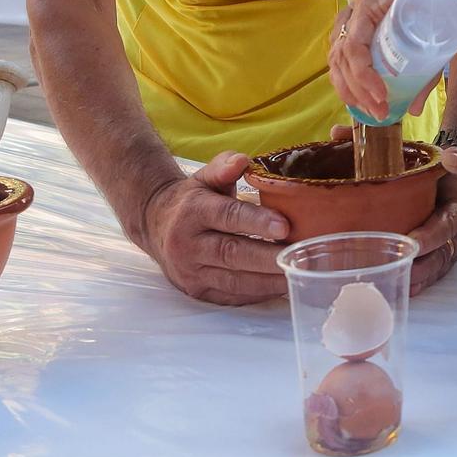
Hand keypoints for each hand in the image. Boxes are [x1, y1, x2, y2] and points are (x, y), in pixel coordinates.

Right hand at [135, 152, 291, 304]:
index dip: (257, 222)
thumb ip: (224, 167)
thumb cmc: (192, 200)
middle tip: (300, 255)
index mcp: (192, 212)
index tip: (285, 226)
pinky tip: (280, 285)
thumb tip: (242, 160)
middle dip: (268, 257)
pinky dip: (258, 293)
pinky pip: (231, 296)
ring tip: (297, 272)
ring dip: (268, 280)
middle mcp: (188, 244)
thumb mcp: (205, 177)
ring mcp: (191, 272)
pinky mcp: (197, 291)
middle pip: (232, 253)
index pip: (227, 216)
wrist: (156, 225)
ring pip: (233, 281)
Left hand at [324, 125, 456, 294]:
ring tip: (405, 272)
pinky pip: (438, 272)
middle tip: (412, 242)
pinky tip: (406, 286)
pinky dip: (423, 281)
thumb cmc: (418, 175)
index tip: (449, 157)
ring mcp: (454, 236)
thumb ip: (374, 143)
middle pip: (450, 222)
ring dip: (426, 266)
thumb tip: (336, 133)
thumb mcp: (406, 155)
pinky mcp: (445, 256)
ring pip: (444, 253)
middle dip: (432, 235)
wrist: (443, 190)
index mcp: (450, 178)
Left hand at [330, 0, 456, 119]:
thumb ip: (421, 75)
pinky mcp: (369, 3)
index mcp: (366, 22)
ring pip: (341, 55)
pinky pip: (354, 44)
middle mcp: (357, 13)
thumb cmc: (453, 4)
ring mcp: (360, 6)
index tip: (372, 112)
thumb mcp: (434, 48)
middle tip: (376, 114)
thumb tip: (414, 109)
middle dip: (353, 94)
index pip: (344, 62)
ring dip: (357, 87)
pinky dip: (362, 72)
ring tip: (378, 106)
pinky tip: (378, 90)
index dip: (352, 91)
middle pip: (338, 61)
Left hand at [409, 148, 456, 294]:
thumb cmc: (444, 174)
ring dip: (422, 275)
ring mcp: (451, 245)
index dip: (432, 232)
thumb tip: (452, 157)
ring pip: (439, 264)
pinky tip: (406, 290)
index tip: (413, 241)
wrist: (453, 184)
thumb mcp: (450, 162)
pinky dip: (421, 283)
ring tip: (403, 280)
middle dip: (425, 257)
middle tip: (402, 261)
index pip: (447, 223)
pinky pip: (434, 273)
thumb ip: (455, 159)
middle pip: (443, 248)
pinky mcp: (442, 257)